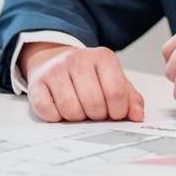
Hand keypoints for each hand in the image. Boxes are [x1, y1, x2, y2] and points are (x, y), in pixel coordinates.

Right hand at [20, 42, 144, 122]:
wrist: (54, 60)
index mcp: (102, 57)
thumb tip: (138, 115)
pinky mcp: (37, 84)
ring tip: (79, 110)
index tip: (115, 114)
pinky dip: (56, 117)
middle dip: (97, 115)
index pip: (116, 91)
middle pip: (94, 102)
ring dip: (77, 118)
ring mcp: (56, 70)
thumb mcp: (112, 79)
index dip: (118, 110)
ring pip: (71, 109)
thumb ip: (129, 97)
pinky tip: (61, 109)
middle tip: (95, 113)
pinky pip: (48, 112)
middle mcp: (79, 59)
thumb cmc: (89, 75)